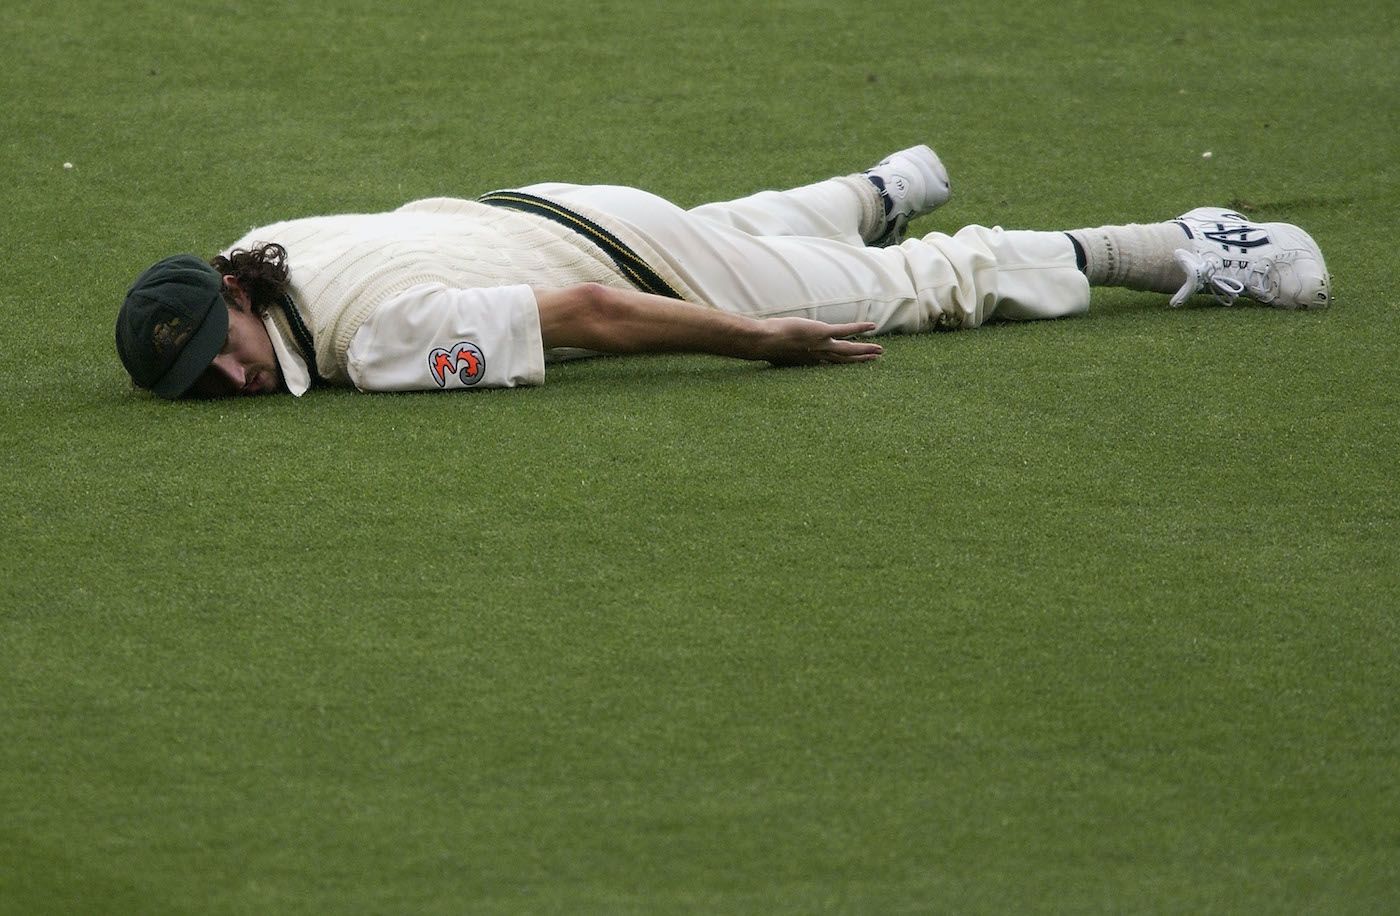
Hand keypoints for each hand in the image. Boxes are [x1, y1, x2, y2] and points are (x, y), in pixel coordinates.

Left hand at [758, 318, 882, 366]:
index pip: (828, 363)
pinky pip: (846, 331)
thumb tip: (773, 350)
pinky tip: (872, 326)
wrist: (765, 342)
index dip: (840, 364)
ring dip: (865, 350)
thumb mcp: (775, 353)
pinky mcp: (823, 333)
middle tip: (874, 361)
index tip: (849, 365)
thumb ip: (781, 352)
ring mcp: (823, 345)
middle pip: (844, 360)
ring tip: (879, 352)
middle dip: (859, 361)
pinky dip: (860, 328)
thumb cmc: (765, 347)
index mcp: (809, 362)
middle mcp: (818, 357)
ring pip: (849, 350)